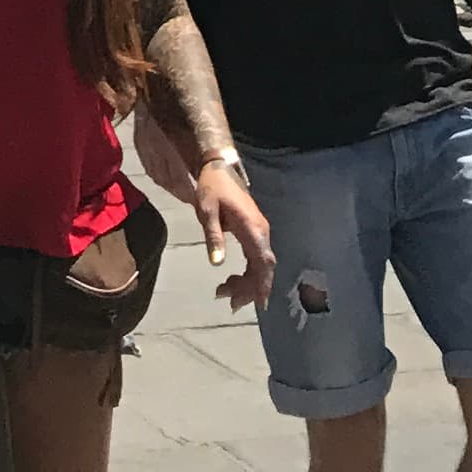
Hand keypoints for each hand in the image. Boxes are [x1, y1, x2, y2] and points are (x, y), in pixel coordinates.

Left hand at [191, 161, 272, 311]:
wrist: (219, 168)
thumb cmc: (213, 187)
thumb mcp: (207, 209)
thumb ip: (213, 235)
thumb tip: (217, 263)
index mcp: (252, 227)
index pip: (263, 261)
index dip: (264, 283)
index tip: (260, 304)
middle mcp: (261, 232)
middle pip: (262, 268)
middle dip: (249, 289)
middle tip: (228, 302)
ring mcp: (259, 232)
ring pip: (259, 266)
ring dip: (246, 283)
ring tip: (224, 293)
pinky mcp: (254, 233)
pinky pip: (255, 259)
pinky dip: (246, 274)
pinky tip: (233, 282)